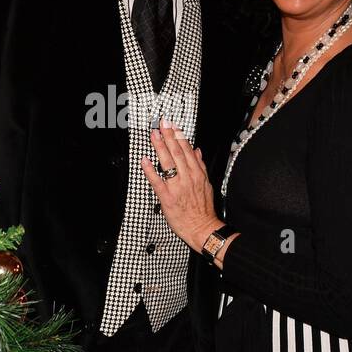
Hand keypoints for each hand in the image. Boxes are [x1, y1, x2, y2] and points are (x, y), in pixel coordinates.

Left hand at [140, 121, 221, 251]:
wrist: (203, 228)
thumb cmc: (204, 209)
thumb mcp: (207, 184)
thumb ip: (200, 166)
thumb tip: (197, 151)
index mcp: (197, 174)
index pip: (188, 150)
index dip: (179, 136)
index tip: (173, 126)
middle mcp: (188, 178)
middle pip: (177, 152)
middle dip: (169, 136)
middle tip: (162, 124)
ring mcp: (177, 187)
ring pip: (168, 163)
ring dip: (160, 147)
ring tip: (154, 135)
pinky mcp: (167, 197)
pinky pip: (157, 181)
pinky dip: (150, 170)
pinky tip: (144, 160)